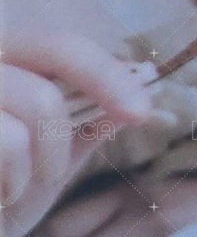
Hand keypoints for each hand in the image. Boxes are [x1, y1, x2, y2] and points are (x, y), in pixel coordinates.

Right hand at [0, 32, 154, 236]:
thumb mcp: (49, 159)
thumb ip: (86, 123)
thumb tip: (141, 91)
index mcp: (5, 55)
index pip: (63, 46)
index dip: (109, 76)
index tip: (143, 112)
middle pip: (45, 93)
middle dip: (60, 146)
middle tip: (48, 175)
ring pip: (26, 120)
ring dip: (33, 171)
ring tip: (12, 189)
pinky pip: (2, 143)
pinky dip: (10, 184)